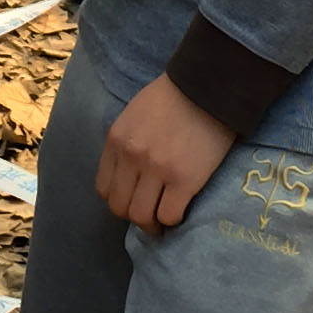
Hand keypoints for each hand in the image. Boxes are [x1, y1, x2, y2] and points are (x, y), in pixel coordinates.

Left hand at [96, 74, 235, 233]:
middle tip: (149, 216)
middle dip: (133, 216)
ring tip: (163, 221)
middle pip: (119, 207)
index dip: (118, 199)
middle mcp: (132, 157)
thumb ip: (127, 142)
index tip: (133, 199)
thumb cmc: (175, 96)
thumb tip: (128, 173)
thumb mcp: (135, 114)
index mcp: (117, 140)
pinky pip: (169, 215)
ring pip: (142, 217)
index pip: (104, 188)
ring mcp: (157, 170)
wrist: (209, 87)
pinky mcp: (185, 180)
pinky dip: (172, 220)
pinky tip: (180, 210)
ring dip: (152, 224)